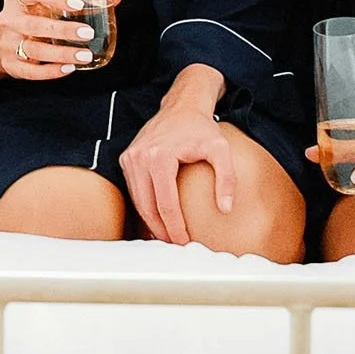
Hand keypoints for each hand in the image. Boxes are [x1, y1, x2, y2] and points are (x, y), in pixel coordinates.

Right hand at [0, 0, 119, 79]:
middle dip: (62, 30)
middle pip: (34, 25)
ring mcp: (9, 43)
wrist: (0, 39)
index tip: (78, 3)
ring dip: (61, 54)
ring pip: (34, 50)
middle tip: (87, 32)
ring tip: (84, 55)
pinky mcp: (11, 64)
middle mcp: (11, 19)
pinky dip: (50, 71)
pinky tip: (68, 69)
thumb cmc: (32, 15)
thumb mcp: (51, 2)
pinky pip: (30, 71)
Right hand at [121, 101, 233, 245]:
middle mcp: (139, 158)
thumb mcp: (221, 149)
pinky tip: (156, 220)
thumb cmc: (201, 128)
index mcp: (159, 157)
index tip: (185, 243)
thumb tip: (225, 208)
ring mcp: (130, 158)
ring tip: (167, 237)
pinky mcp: (127, 159)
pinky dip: (144, 208)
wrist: (181, 106)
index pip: (166, 204)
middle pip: (147, 207)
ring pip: (138, 201)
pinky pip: (134, 190)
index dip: (175, 228)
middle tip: (175, 247)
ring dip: (151, 222)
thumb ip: (227, 178)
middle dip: (161, 231)